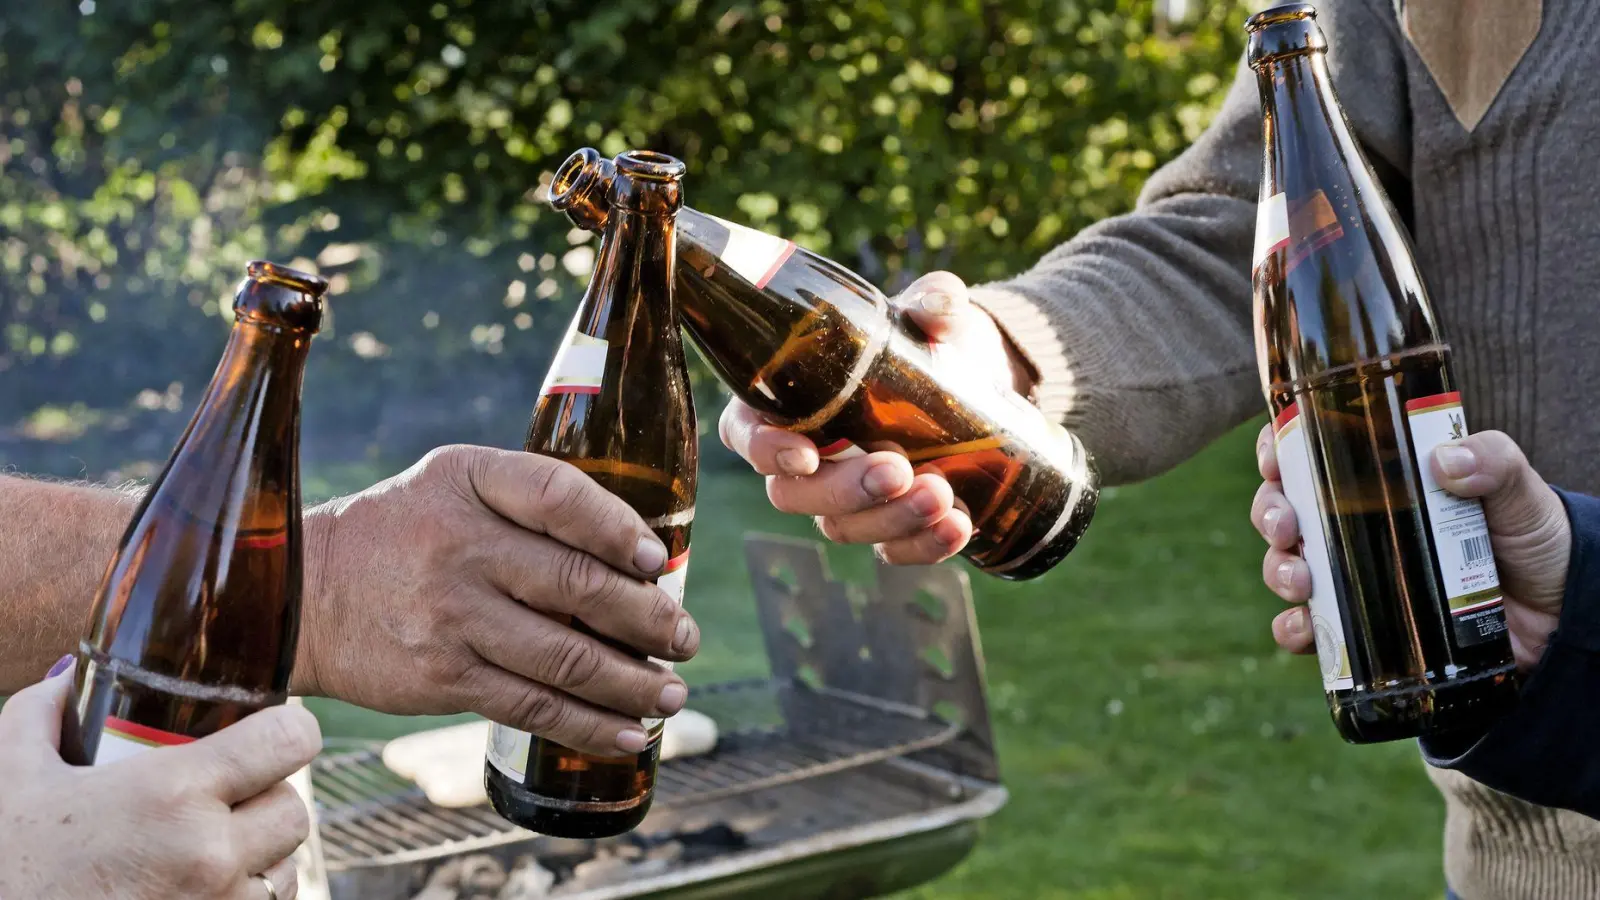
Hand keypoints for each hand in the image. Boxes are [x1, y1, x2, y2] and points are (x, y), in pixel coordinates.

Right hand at [0, 658, 318, 899]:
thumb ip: (41, 715)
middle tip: (223, 795)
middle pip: (294, 805)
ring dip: (261, 849)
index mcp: (172, 793)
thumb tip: (70, 679)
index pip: (291, 740)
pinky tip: (202, 884)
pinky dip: (248, 893)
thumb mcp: (13, 780)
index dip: (289, 729)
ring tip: (208, 843)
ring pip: (288, 862)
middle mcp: (211, 852)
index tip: (266, 731)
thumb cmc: (10, 869)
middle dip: (265, 795)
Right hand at [297, 445, 696, 757]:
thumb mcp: (454, 482)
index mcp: (468, 480)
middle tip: (687, 638)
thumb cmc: (402, 532)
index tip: (658, 562)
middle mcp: (459, 546)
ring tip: (672, 691)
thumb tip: (637, 551)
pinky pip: (532, 706)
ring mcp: (451, 617)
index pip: (559, 496)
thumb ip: (530, 497)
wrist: (302, 595)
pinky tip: (629, 733)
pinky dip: (589, 725)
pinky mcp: (443, 678)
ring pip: (564, 656)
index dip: (618, 530)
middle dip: (648, 619)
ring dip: (632, 681)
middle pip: (576, 585)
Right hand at [720, 271, 1033, 564]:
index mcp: (789, 397)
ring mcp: (847, 498)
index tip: (807, 454)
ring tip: (942, 495)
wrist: (985, 381)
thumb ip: (934, 303)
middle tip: (899, 470)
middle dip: (844, 490)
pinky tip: (958, 525)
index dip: (765, 448)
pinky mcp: (891, 525)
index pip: (746, 431)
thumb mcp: (934, 315)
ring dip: (890, 519)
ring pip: (842, 528)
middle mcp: (807, 456)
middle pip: (792, 494)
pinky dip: (925, 545)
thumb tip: (939, 305)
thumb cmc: (932, 339)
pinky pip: (893, 550)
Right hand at [1256, 427, 1568, 671]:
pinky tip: (1304, 628)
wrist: (1560, 617)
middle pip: (1284, 506)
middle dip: (1269, 514)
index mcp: (1380, 477)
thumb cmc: (1534, 540)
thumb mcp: (1521, 492)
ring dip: (1278, 569)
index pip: (1311, 450)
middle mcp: (1356, 522)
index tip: (1275, 458)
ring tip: (1302, 580)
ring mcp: (1356, 573)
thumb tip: (1445, 462)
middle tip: (1286, 526)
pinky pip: (1310, 628)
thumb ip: (1495, 463)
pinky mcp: (1365, 625)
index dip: (1278, 449)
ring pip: (1287, 563)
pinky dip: (1294, 629)